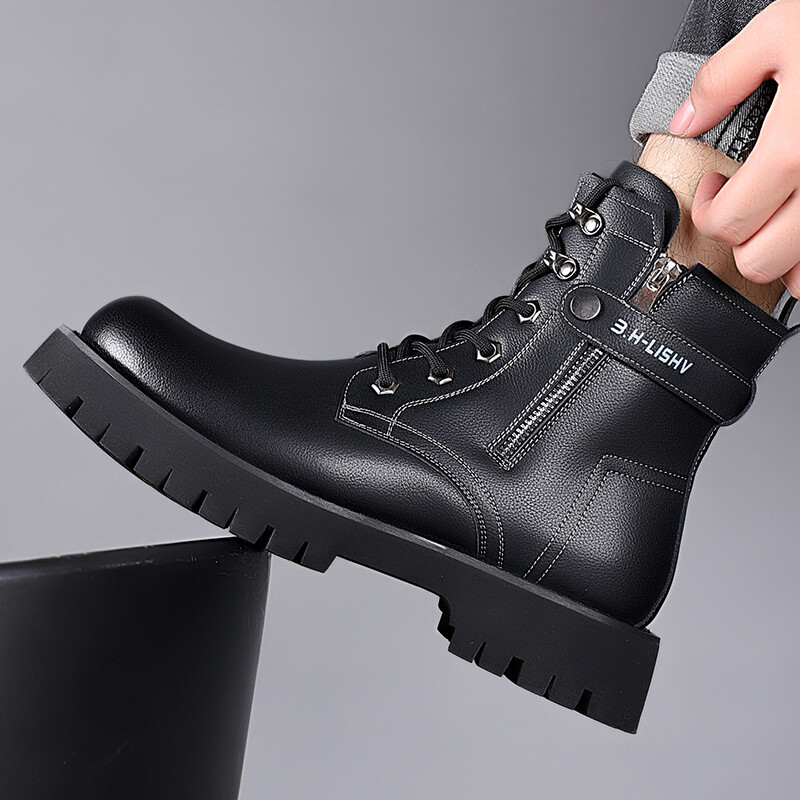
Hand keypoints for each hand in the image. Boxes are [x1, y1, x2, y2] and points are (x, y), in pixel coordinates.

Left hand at [669, 0, 799, 297]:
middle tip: (742, 205)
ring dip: (784, 255)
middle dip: (740, 238)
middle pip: (761, 261)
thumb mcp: (781, 30)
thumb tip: (686, 120)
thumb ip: (721, 79)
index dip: (707, 210)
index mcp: (795, 149)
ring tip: (779, 216)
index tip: (713, 190)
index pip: (727, 222)